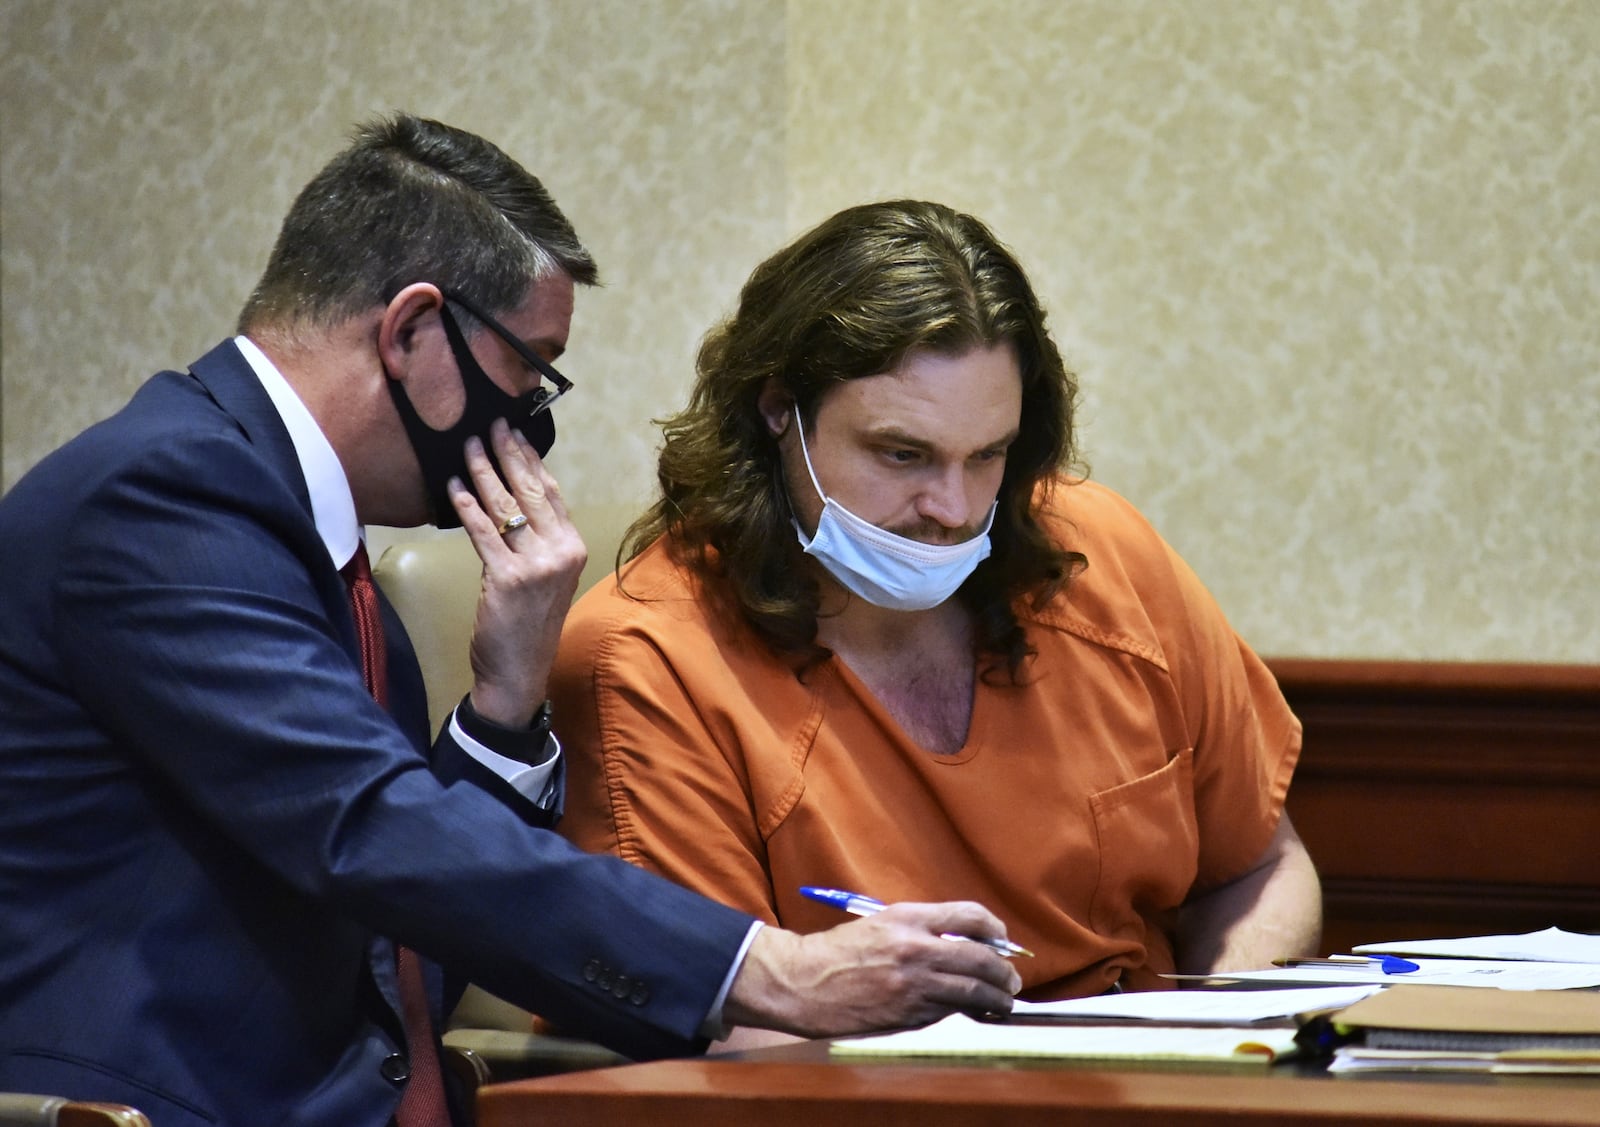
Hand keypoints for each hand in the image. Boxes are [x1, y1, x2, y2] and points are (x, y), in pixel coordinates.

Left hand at [448, 418, 586, 729]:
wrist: (520, 672)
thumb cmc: (528, 623)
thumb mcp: (544, 576)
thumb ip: (536, 539)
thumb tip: (513, 497)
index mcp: (573, 547)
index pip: (551, 492)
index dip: (532, 460)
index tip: (516, 433)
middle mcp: (561, 552)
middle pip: (530, 491)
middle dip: (507, 454)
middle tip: (489, 425)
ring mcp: (537, 565)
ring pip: (506, 506)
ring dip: (483, 471)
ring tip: (466, 446)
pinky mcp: (507, 578)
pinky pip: (484, 533)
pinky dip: (466, 507)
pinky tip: (453, 487)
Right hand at [721, 901, 1021, 1037]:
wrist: (806, 982)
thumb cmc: (842, 951)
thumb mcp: (884, 923)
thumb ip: (925, 929)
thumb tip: (968, 942)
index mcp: (909, 918)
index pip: (971, 916)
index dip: (996, 929)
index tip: (1003, 939)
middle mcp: (916, 949)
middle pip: (982, 958)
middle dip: (1005, 971)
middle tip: (1012, 979)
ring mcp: (914, 985)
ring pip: (974, 992)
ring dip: (998, 998)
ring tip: (1004, 1001)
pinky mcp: (909, 1015)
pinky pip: (949, 1012)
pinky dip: (965, 1012)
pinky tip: (970, 1012)